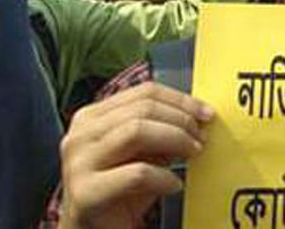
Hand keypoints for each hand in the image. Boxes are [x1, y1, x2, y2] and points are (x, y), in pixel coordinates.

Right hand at [59, 82, 213, 228]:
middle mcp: (80, 135)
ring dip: (174, 140)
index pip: (143, 92)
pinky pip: (137, 173)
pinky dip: (164, 177)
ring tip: (191, 154)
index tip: (206, 113)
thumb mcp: (140, 153)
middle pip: (142, 109)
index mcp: (92, 118)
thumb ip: (159, 131)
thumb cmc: (120, 192)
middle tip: (201, 138)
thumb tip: (197, 117)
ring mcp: (78, 163)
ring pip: (136, 131)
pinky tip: (174, 185)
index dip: (180, 100)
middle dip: (181, 120)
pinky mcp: (85, 193)